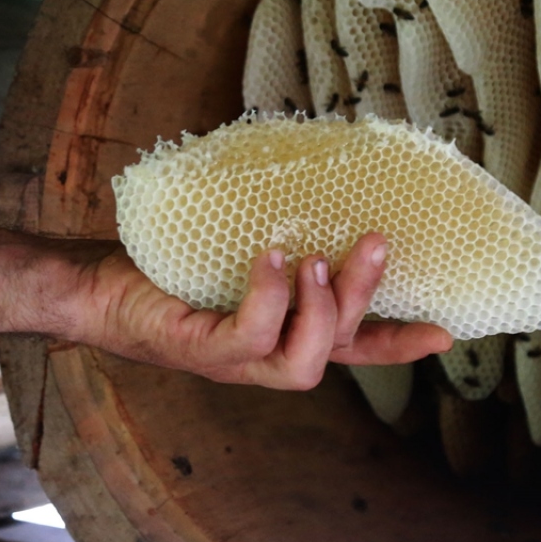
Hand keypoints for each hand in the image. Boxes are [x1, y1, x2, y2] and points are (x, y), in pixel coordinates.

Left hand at [69, 233, 452, 389]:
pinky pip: (251, 336)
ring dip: (322, 310)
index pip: (352, 348)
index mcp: (282, 334)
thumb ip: (276, 235)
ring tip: (316, 258)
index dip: (398, 345)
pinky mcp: (202, 351)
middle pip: (338, 347)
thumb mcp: (233, 248)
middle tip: (378, 241)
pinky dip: (269, 298)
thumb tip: (313, 179)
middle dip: (363, 298)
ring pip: (304, 362)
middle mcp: (265, 355)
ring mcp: (235, 361)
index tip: (446, 333)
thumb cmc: (165, 265)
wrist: (93, 286)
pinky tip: (271, 259)